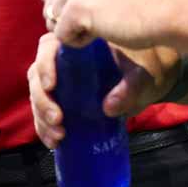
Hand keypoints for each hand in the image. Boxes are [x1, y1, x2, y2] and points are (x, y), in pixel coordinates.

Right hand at [27, 33, 182, 146]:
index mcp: (78, 44)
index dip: (45, 65)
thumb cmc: (145, 67)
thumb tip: (109, 107)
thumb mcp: (141, 75)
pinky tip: (55, 142)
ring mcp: (62, 81)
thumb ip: (130, 87)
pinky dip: (44, 128)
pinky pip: (43, 112)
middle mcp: (64, 60)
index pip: (48, 48)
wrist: (151, 79)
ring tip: (59, 136)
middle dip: (42, 100)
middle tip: (59, 120)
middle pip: (37, 74)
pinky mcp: (64, 100)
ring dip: (41, 117)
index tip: (51, 87)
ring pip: (37, 95)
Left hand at [39, 0, 174, 49]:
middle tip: (101, 16)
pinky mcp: (77, 10)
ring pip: (53, 24)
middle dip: (69, 20)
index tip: (98, 5)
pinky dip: (80, 42)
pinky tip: (102, 31)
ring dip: (76, 31)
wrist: (163, 9)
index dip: (69, 8)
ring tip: (103, 22)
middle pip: (48, 9)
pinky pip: (62, 37)